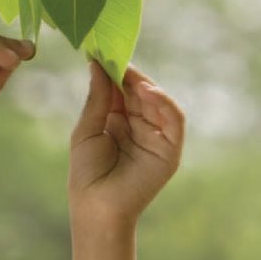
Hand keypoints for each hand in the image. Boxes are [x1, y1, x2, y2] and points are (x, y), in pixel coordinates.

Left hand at [68, 61, 185, 226]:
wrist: (96, 208)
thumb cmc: (87, 173)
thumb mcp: (87, 129)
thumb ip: (97, 98)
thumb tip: (96, 64)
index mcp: (119, 121)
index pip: (123, 90)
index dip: (116, 72)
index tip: (104, 52)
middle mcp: (140, 127)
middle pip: (142, 93)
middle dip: (132, 75)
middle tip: (117, 56)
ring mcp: (157, 138)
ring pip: (159, 103)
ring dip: (148, 86)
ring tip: (131, 75)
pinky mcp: (170, 151)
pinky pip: (174, 120)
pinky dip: (164, 103)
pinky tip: (148, 92)